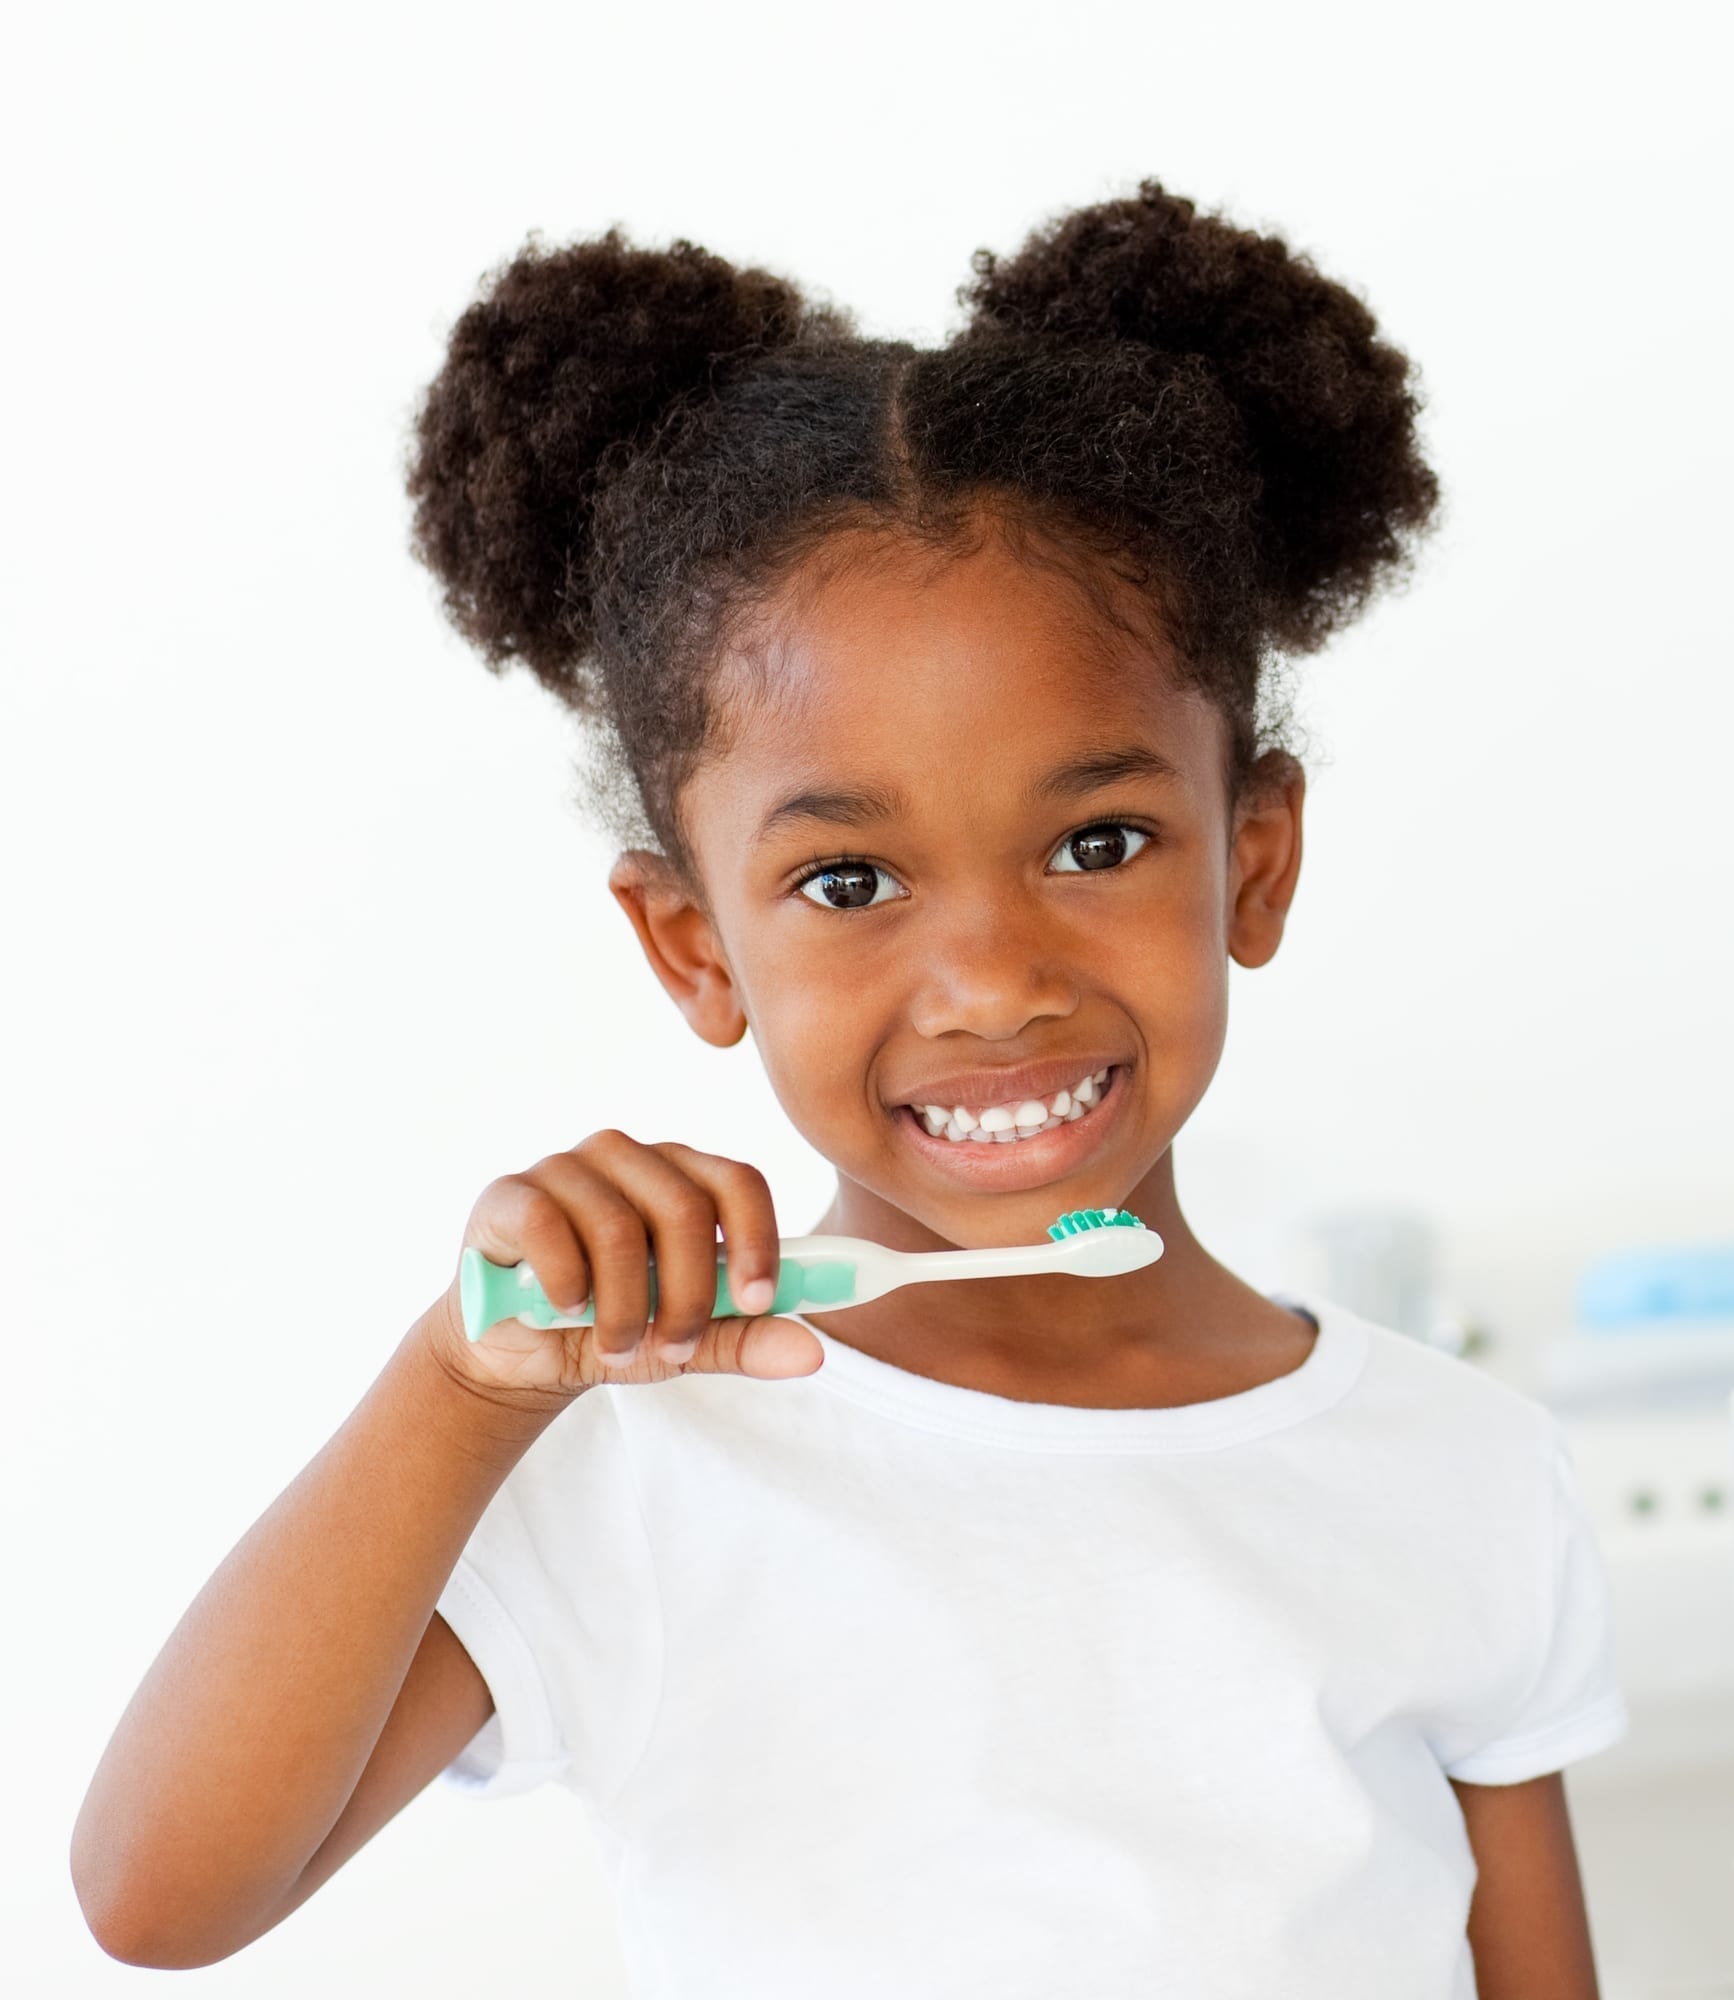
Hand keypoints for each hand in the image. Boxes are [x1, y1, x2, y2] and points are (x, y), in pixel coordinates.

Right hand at [422, 1130, 823, 1401]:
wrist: (519, 1352)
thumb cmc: (612, 1327)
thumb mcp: (684, 1341)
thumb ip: (744, 1339)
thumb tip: (813, 1352)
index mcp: (682, 1176)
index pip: (738, 1182)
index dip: (757, 1239)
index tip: (760, 1301)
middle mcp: (629, 1157)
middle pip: (684, 1208)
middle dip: (689, 1294)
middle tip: (676, 1349)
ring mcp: (566, 1167)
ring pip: (618, 1227)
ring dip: (625, 1307)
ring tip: (618, 1349)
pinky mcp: (511, 1193)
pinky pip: (550, 1227)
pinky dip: (567, 1284)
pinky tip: (566, 1311)